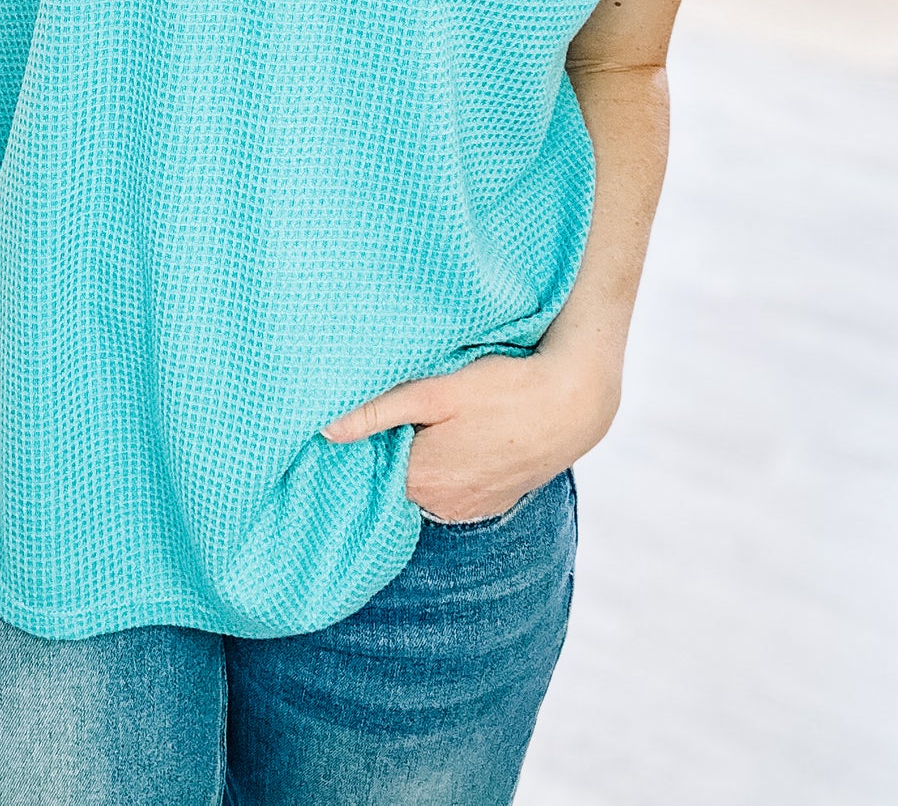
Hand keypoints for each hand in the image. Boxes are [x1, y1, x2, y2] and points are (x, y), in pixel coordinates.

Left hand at [320, 345, 620, 521]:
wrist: (574, 405)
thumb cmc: (505, 390)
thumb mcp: (437, 392)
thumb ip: (380, 411)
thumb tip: (324, 428)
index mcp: (421, 479)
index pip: (370, 466)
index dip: (366, 439)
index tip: (362, 413)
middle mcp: (442, 505)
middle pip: (399, 476)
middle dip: (395, 447)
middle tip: (404, 409)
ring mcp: (471, 508)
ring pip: (428, 483)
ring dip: (425, 457)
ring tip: (435, 421)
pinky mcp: (495, 503)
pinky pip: (457, 489)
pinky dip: (452, 468)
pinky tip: (464, 437)